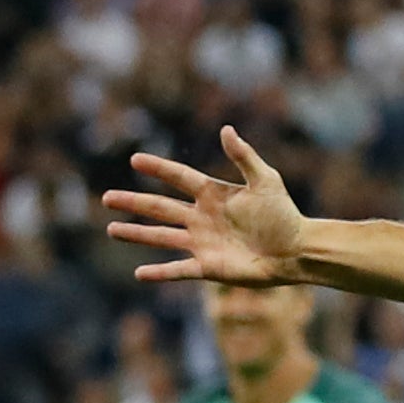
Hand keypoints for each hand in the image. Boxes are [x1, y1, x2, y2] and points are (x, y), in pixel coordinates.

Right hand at [101, 125, 306, 285]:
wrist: (297, 250)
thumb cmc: (285, 214)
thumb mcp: (266, 180)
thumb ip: (244, 156)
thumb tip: (225, 130)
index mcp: (213, 194)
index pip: (179, 177)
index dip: (158, 169)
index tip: (135, 160)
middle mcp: (202, 218)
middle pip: (160, 208)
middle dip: (133, 202)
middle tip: (106, 197)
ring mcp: (202, 243)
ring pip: (161, 237)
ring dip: (136, 233)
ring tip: (112, 229)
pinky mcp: (208, 267)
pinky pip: (179, 270)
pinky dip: (160, 272)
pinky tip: (139, 273)